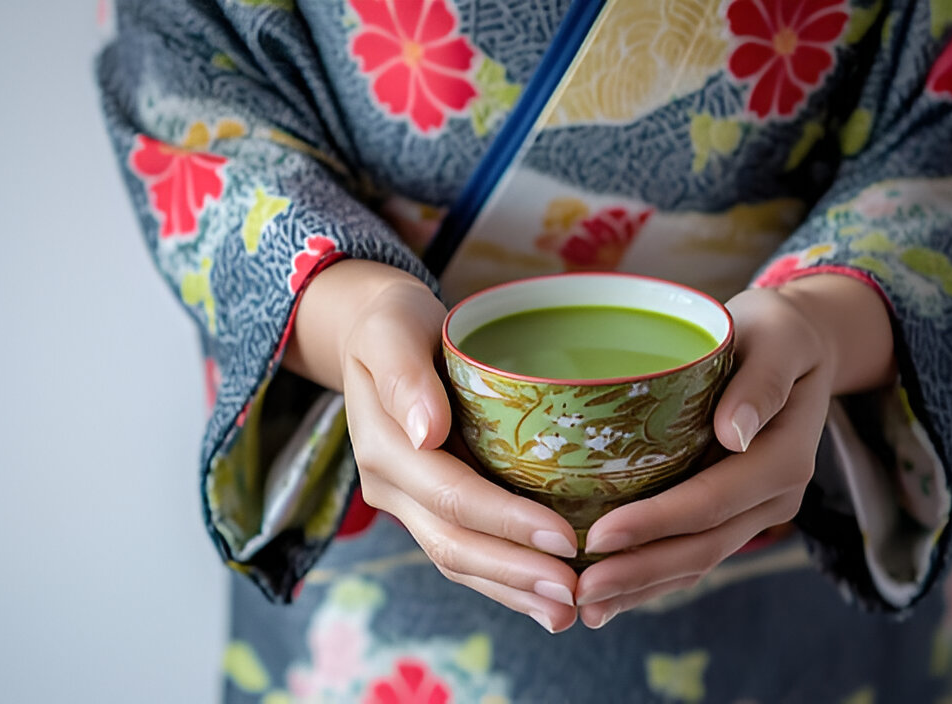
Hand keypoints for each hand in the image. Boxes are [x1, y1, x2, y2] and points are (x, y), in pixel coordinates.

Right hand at [284, 259, 581, 632]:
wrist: (376, 335)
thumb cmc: (393, 324)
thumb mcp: (392, 329)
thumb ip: (403, 377)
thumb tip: (427, 432)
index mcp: (384, 448)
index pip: (451, 495)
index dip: (506, 521)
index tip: (564, 537)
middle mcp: (391, 487)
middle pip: (455, 544)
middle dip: (516, 574)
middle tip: (576, 593)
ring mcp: (408, 504)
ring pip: (459, 561)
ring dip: (513, 592)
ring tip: (568, 613)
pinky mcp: (430, 508)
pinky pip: (465, 554)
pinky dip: (504, 581)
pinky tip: (542, 599)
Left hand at [572, 274, 895, 628]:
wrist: (798, 344)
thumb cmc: (776, 330)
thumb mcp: (777, 335)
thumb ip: (761, 381)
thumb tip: (737, 431)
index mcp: (783, 457)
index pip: (712, 500)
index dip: (656, 523)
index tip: (600, 536)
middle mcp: (773, 496)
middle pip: (701, 546)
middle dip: (638, 573)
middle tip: (578, 591)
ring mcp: (754, 511)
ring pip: (695, 562)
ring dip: (640, 589)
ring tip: (583, 608)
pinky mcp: (732, 512)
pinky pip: (692, 554)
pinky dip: (651, 579)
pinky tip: (609, 595)